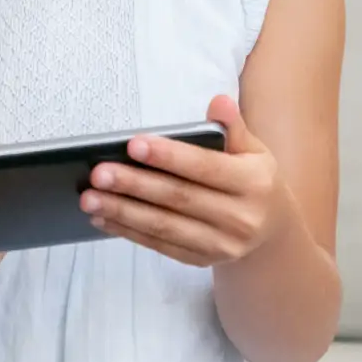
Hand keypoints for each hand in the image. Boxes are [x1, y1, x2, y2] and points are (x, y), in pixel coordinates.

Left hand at [84, 96, 294, 267]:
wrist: (272, 230)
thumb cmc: (253, 179)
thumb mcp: (254, 150)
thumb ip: (234, 127)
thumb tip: (218, 102)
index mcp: (254, 183)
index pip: (205, 168)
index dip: (169, 156)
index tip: (132, 145)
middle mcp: (240, 218)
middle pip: (178, 199)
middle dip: (135, 185)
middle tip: (98, 173)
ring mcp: (220, 244)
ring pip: (164, 226)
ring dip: (123, 211)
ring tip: (90, 197)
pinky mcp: (202, 260)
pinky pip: (160, 245)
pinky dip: (129, 231)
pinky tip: (103, 217)